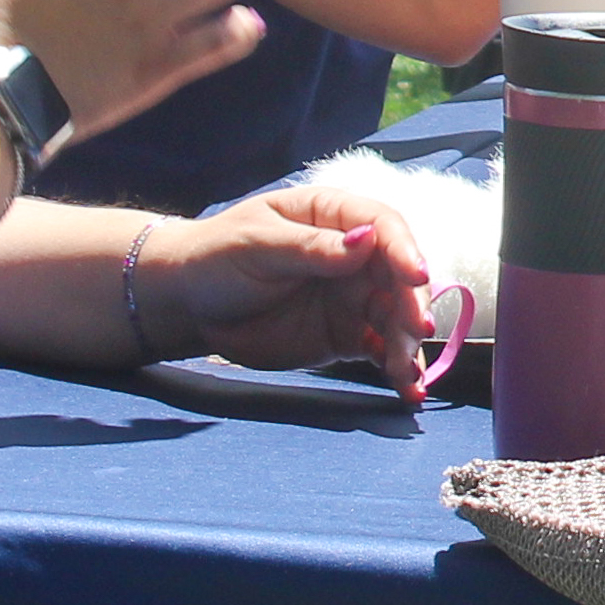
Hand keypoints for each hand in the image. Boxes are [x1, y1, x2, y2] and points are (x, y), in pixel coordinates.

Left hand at [141, 185, 457, 406]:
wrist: (189, 304)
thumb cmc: (216, 257)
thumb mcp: (257, 245)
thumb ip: (310, 247)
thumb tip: (365, 242)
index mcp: (333, 216)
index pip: (383, 227)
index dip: (404, 250)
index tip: (416, 276)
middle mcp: (354, 255)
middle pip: (399, 276)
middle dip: (411, 304)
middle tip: (414, 332)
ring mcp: (353, 297)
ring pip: (396, 317)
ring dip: (408, 344)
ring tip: (407, 374)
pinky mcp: (347, 335)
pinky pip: (381, 350)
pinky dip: (397, 370)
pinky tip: (407, 388)